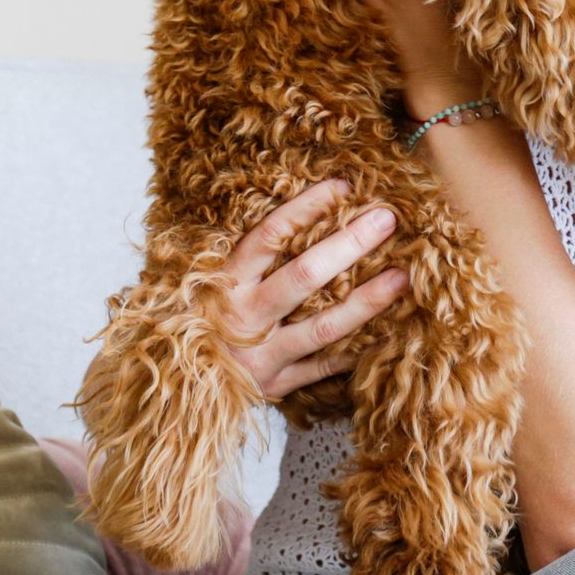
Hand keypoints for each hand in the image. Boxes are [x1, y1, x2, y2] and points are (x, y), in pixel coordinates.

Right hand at [220, 178, 407, 399]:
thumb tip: (305, 210)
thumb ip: (250, 255)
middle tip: (387, 219)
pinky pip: (323, 368)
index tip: (344, 186)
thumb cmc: (202, 320)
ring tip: (403, 277)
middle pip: (304, 276)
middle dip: (349, 245)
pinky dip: (355, 353)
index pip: (270, 235)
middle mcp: (244, 316)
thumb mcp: (209, 282)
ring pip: (323, 326)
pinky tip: (389, 333)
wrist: (171, 387)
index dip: (307, 208)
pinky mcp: (275, 384)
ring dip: (367, 301)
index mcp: (227, 282)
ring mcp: (261, 355)